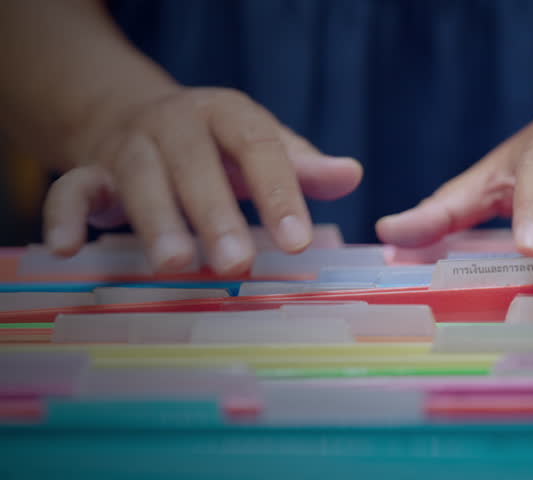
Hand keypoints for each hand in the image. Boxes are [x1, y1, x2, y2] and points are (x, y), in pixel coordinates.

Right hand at [43, 87, 361, 273]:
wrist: (139, 117)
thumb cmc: (218, 145)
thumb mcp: (261, 146)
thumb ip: (302, 167)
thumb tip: (352, 175)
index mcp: (228, 115)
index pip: (258, 148)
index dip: (280, 194)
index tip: (299, 242)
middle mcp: (177, 125)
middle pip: (195, 164)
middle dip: (216, 214)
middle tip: (239, 263)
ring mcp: (131, 146)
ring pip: (139, 177)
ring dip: (156, 221)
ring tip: (176, 265)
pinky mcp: (91, 171)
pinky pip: (71, 188)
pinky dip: (65, 215)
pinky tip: (68, 248)